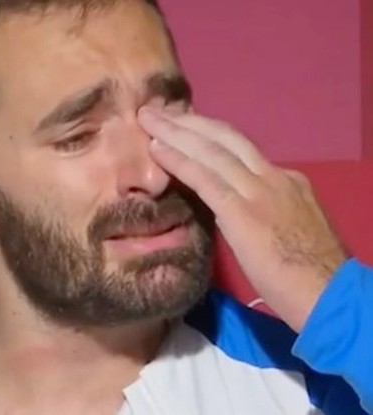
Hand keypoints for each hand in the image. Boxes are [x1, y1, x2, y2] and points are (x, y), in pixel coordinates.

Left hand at [138, 107, 347, 331]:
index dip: (208, 136)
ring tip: (148, 118)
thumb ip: (266, 211)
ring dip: (176, 132)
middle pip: (225, 138)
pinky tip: (157, 149)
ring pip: (212, 150)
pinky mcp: (242, 211)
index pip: (240, 150)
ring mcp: (259, 190)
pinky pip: (204, 178)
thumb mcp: (292, 228)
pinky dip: (178, 160)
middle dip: (189, 121)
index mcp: (285, 180)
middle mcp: (272, 176)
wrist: (330, 293)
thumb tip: (240, 208)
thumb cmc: (310, 272)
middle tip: (158, 110)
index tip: (185, 127)